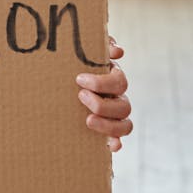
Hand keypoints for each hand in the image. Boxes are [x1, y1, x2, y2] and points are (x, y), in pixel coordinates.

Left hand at [76, 36, 131, 151]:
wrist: (66, 82)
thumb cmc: (76, 64)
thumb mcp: (85, 53)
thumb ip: (101, 46)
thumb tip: (117, 50)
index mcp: (114, 78)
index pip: (119, 82)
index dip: (102, 83)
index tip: (79, 79)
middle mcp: (119, 98)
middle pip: (123, 106)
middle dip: (102, 104)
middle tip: (80, 96)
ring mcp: (115, 116)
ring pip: (125, 125)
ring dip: (108, 125)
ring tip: (87, 120)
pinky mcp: (108, 131)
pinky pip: (118, 140)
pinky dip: (116, 143)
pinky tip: (110, 146)